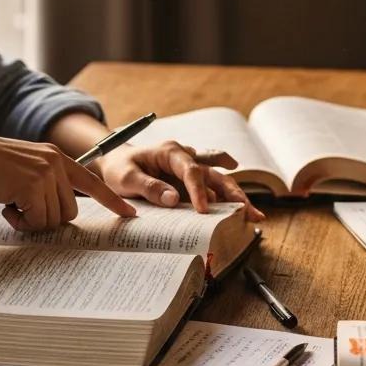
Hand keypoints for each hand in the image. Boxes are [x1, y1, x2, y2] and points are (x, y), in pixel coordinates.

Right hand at [0, 133, 135, 231]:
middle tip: (22, 212)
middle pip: (70, 210)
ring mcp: (46, 173)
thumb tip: (59, 215)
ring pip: (54, 218)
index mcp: (57, 157)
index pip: (92, 181)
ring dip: (32, 221)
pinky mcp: (33, 185)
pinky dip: (21, 223)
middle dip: (47, 219)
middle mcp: (56, 162)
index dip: (112, 200)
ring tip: (11, 206)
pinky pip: (38, 221)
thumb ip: (45, 183)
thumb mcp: (25, 169)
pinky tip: (5, 207)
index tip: (131, 214)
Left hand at [94, 140, 265, 221]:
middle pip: (215, 174)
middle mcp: (186, 157)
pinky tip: (240, 207)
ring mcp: (190, 169)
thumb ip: (149, 187)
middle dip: (233, 192)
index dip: (199, 191)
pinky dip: (226, 196)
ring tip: (251, 213)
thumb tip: (173, 200)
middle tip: (247, 210)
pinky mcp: (189, 181)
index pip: (191, 171)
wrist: (113, 162)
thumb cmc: (119, 167)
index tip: (203, 211)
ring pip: (219, 180)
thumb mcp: (126, 177)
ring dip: (236, 196)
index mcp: (171, 152)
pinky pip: (211, 187)